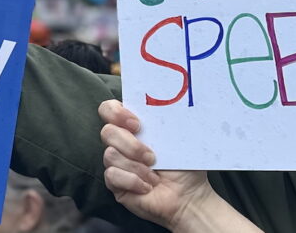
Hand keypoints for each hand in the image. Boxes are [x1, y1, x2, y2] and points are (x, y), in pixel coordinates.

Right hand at [98, 100, 261, 232]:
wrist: (188, 196)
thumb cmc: (185, 165)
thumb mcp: (179, 137)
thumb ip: (169, 118)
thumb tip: (172, 99)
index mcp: (133, 126)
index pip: (109, 109)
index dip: (116, 113)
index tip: (137, 124)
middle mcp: (121, 142)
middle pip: (107, 132)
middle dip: (131, 145)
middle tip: (152, 156)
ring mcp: (116, 163)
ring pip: (111, 155)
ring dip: (137, 167)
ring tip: (155, 176)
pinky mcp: (115, 183)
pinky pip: (113, 175)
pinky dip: (133, 181)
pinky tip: (147, 186)